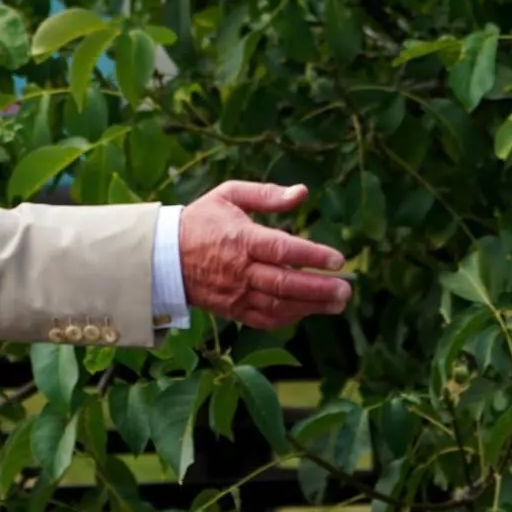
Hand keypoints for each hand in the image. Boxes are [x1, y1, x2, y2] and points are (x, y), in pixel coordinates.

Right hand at [179, 181, 350, 329]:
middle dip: (319, 288)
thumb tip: (302, 192)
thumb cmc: (202, 220)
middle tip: (346, 289)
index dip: (312, 255)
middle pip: (284, 282)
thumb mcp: (229, 194)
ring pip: (278, 304)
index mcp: (240, 237)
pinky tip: (308, 311)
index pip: (282, 249)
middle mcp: (239, 269)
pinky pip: (264, 318)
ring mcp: (235, 293)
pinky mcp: (232, 310)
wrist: (164, 255)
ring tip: (337, 303)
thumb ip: (267, 194)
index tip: (338, 259)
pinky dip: (288, 317)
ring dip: (311, 306)